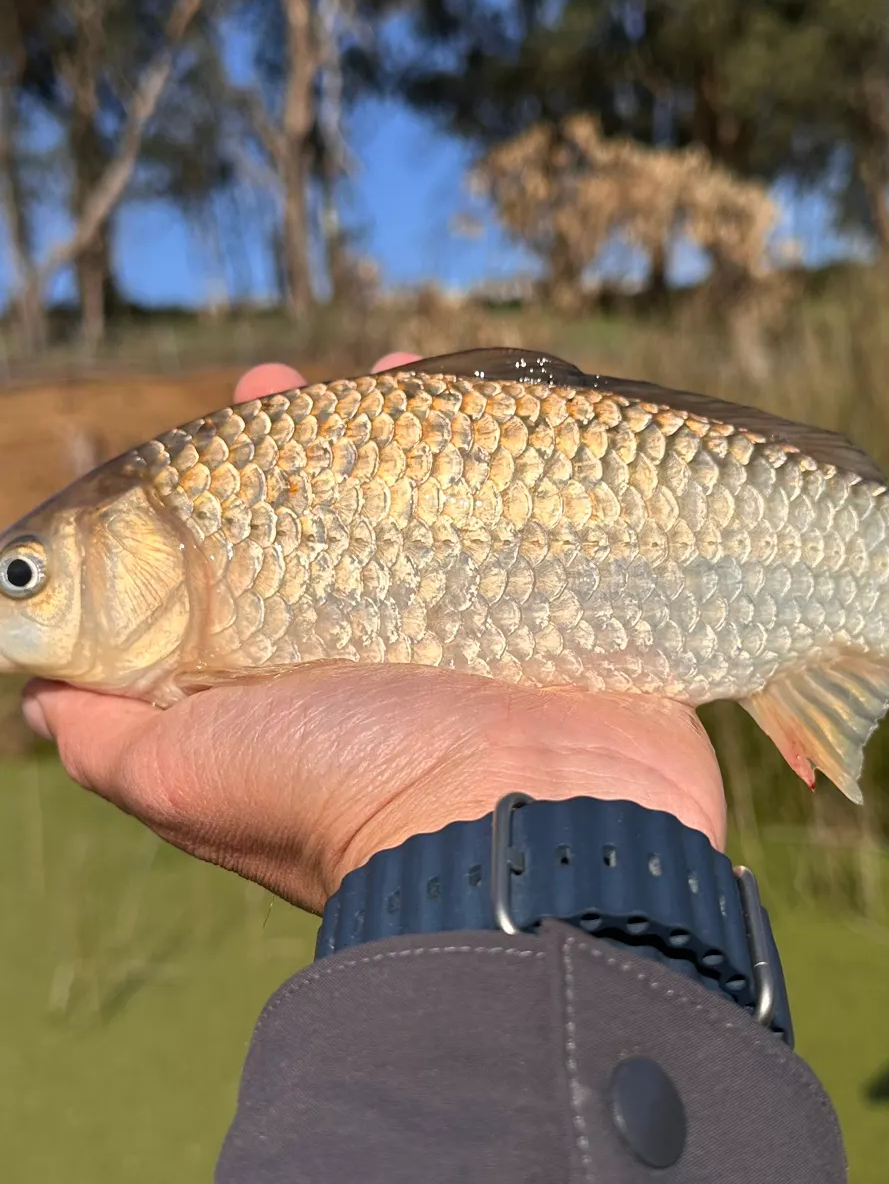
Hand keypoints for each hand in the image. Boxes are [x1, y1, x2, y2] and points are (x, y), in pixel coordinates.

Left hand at [22, 354, 726, 913]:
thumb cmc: (348, 790)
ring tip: (389, 368)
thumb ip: (107, 737)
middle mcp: (373, 656)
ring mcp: (465, 627)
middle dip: (296, 443)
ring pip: (419, 507)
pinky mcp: (543, 607)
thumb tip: (40, 698)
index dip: (212, 493)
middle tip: (284, 380)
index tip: (219, 426)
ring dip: (395, 430)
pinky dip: (494, 451)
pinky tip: (475, 393)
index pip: (233, 569)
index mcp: (289, 688)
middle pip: (325, 524)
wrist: (530, 815)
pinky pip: (510, 510)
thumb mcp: (184, 774)